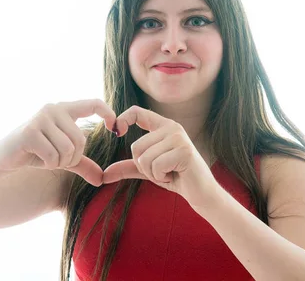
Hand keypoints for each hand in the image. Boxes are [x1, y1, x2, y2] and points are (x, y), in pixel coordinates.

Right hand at [0, 99, 115, 185]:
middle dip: (73, 157)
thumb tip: (102, 179)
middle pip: (81, 139)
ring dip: (60, 162)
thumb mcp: (62, 158)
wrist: (4, 157)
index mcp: (64, 109)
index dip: (108, 113)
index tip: (115, 129)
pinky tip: (38, 160)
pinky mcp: (30, 132)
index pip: (93, 103)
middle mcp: (53, 109)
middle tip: (58, 160)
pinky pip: (53, 155)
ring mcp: (41, 118)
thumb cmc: (35, 153)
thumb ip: (82, 164)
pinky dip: (49, 164)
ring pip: (68, 148)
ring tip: (47, 159)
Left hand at [102, 105, 219, 207]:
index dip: (122, 119)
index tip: (117, 132)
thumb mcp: (148, 170)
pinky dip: (161, 177)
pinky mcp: (183, 151)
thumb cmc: (175, 177)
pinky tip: (174, 176)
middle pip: (136, 147)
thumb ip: (127, 167)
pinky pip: (155, 166)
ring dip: (153, 173)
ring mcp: (178, 138)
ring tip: (169, 172)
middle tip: (162, 170)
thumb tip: (104, 175)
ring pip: (144, 158)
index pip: (137, 111)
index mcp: (163, 126)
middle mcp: (171, 127)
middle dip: (143, 166)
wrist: (200, 192)